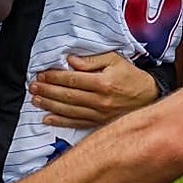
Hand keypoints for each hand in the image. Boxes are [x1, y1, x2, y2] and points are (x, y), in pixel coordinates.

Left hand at [29, 52, 157, 128]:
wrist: (150, 96)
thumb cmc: (130, 75)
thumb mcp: (115, 60)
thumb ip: (91, 60)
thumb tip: (70, 60)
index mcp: (102, 83)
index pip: (72, 80)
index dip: (53, 77)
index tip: (40, 74)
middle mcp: (100, 100)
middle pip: (67, 96)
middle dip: (47, 91)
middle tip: (33, 87)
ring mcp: (99, 114)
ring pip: (69, 111)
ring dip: (49, 105)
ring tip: (35, 100)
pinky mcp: (99, 123)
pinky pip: (76, 123)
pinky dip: (60, 122)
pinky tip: (47, 119)